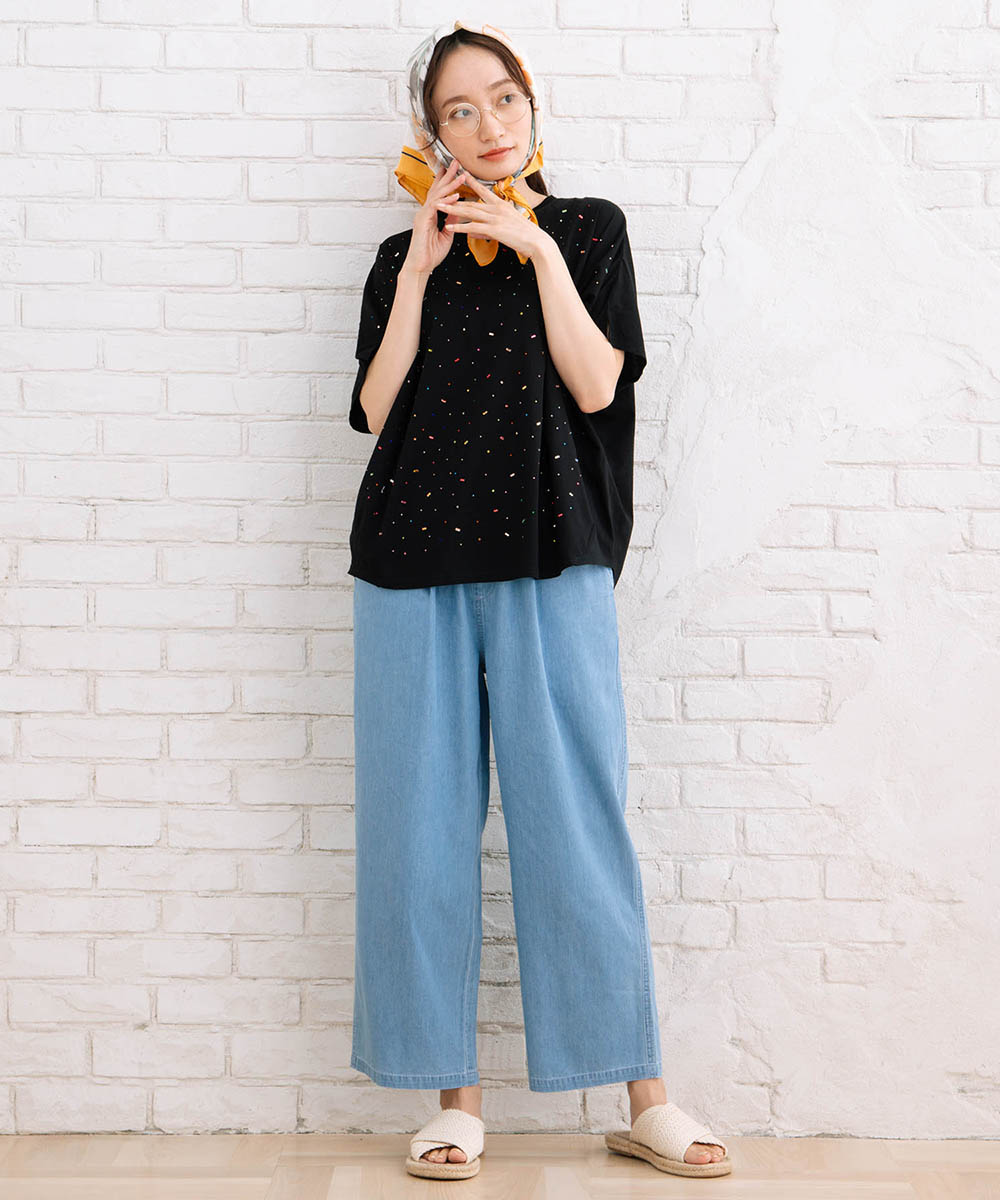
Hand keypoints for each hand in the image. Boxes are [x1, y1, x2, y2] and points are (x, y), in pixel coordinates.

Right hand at [402, 158, 464, 276]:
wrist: (420, 267)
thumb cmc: (431, 254)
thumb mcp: (447, 234)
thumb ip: (451, 221)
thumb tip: (458, 210)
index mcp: (430, 214)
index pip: (439, 194)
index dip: (447, 182)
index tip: (456, 171)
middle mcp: (426, 211)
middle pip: (438, 189)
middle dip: (448, 175)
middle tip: (457, 162)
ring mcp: (423, 215)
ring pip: (438, 195)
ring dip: (450, 184)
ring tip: (461, 174)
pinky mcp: (423, 221)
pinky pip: (436, 207)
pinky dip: (447, 200)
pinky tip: (456, 195)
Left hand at [439, 169, 551, 260]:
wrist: (537, 242)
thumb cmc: (526, 235)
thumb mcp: (507, 226)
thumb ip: (490, 227)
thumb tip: (477, 231)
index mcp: (501, 205)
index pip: (483, 191)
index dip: (471, 182)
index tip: (461, 174)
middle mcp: (496, 209)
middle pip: (471, 201)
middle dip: (454, 197)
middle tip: (440, 192)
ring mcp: (495, 218)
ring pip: (469, 212)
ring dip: (452, 209)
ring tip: (438, 207)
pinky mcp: (494, 230)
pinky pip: (473, 227)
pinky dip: (460, 227)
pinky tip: (449, 227)